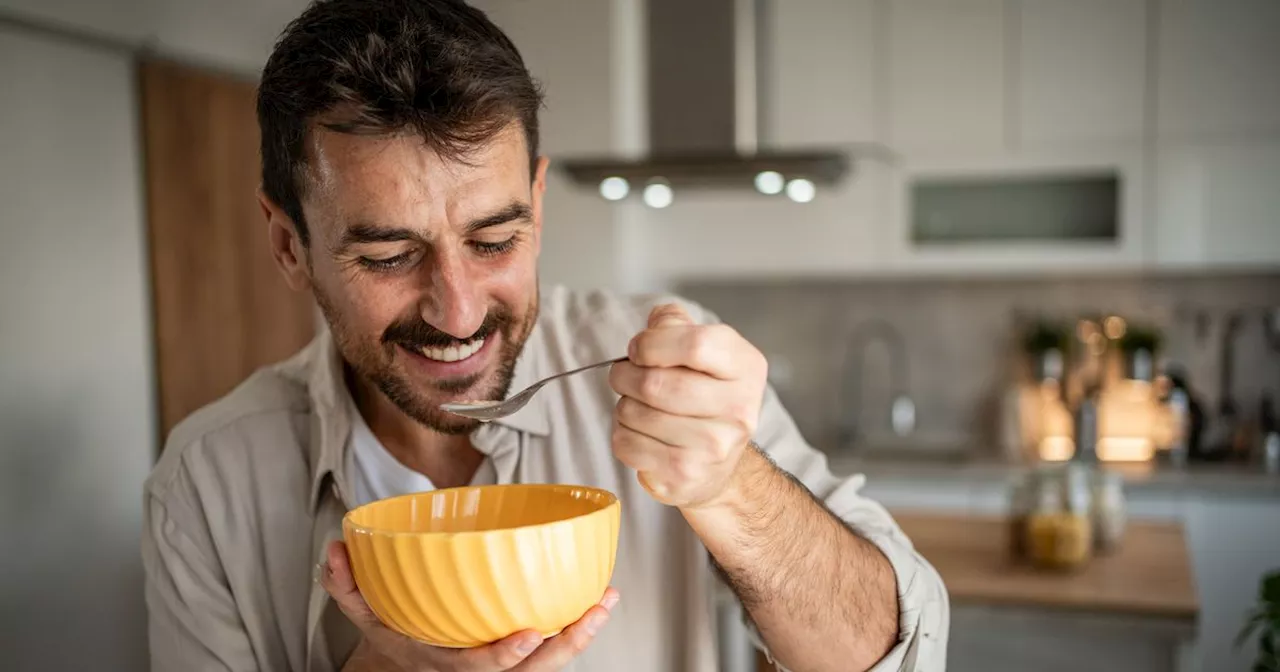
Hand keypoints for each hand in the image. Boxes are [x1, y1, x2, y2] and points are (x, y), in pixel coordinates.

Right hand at [321, 540, 618, 670]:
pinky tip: (601, 593)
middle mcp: (482, 666)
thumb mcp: (363, 611)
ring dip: (582, 632)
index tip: (530, 634)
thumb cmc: (395, 628)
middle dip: (565, 646)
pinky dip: (579, 621)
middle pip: (532, 670)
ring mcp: (507, 660)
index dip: (506, 655)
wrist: (409, 657)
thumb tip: (334, 550)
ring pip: (552, 660)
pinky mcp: (523, 647)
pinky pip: (556, 640)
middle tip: (591, 614)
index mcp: (448, 660)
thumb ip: (346, 584)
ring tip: (608, 599)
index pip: (480, 667)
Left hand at [608, 303, 767, 509]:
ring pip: (635, 414)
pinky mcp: (685, 476)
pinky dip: (621, 434)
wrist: (720, 464)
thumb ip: (676, 325)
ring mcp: (714, 447)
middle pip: (656, 383)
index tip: (638, 350)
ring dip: (623, 405)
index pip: (695, 344)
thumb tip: (656, 324)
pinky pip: (627, 444)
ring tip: (637, 406)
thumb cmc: (704, 395)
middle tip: (624, 375)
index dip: (652, 343)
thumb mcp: (704, 350)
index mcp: (746, 367)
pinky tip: (640, 433)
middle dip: (625, 375)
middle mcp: (739, 409)